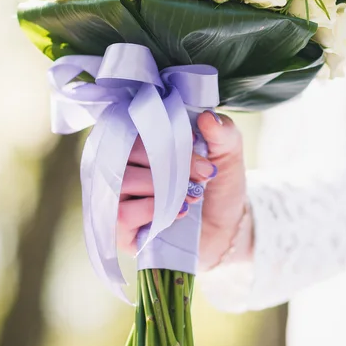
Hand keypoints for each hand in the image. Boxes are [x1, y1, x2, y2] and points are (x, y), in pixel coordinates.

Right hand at [117, 110, 251, 269]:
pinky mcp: (120, 228)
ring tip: (194, 195)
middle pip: (129, 153)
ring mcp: (118, 197)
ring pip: (125, 181)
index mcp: (143, 142)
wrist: (226, 226)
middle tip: (203, 173)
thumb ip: (222, 131)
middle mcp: (124, 166)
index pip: (138, 128)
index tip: (196, 143)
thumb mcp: (227, 152)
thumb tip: (208, 118)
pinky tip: (179, 211)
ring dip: (164, 188)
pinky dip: (154, 210)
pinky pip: (124, 213)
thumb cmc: (219, 185)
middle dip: (171, 163)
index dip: (166, 136)